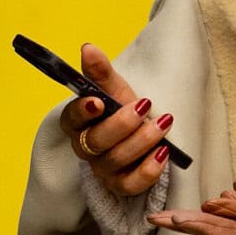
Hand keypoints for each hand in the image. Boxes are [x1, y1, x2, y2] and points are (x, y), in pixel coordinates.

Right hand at [61, 42, 171, 199]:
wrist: (144, 136)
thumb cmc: (124, 111)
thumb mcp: (116, 89)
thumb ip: (101, 72)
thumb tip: (87, 48)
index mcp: (78, 122)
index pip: (71, 118)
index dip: (81, 111)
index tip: (98, 101)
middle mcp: (86, 148)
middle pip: (96, 141)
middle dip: (121, 124)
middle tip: (143, 106)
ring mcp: (103, 169)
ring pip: (116, 160)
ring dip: (142, 141)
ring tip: (163, 123)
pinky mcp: (121, 186)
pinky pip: (131, 185)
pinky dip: (149, 170)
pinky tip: (164, 153)